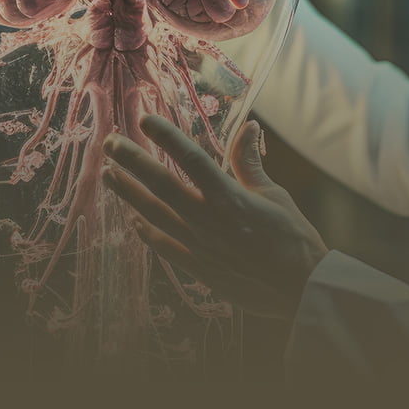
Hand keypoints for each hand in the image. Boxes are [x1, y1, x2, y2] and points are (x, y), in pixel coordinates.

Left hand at [102, 115, 327, 320]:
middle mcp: (208, 221)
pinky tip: (134, 220)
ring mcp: (199, 246)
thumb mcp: (275, 194)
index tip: (145, 120)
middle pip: (163, 186)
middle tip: (110, 143)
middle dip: (133, 162)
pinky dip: (146, 232)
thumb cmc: (293, 237)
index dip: (167, 138)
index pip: (192, 160)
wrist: (300, 288)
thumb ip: (250, 162)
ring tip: (108, 174)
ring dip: (129, 193)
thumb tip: (249, 126)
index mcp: (230, 198)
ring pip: (155, 214)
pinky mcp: (198, 268)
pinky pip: (164, 247)